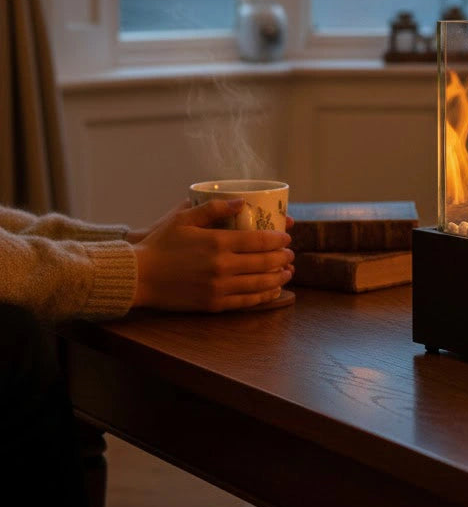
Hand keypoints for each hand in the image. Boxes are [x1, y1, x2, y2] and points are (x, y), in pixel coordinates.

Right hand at [131, 199, 293, 311]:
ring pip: (259, 283)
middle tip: (290, 254)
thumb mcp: (183, 218)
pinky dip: (263, 296)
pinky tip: (272, 291)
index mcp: (217, 242)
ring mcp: (218, 287)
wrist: (138, 277)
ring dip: (278, 277)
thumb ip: (214, 208)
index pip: (259, 240)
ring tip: (288, 272)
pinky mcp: (213, 304)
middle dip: (282, 258)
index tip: (287, 236)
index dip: (278, 239)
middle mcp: (222, 266)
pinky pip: (245, 301)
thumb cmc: (160, 244)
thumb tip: (241, 202)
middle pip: (264, 262)